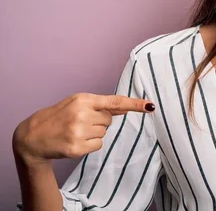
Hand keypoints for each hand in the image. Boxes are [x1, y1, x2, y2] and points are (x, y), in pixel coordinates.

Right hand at [12, 93, 154, 166]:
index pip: (114, 101)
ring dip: (94, 133)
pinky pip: (98, 145)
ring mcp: (79, 132)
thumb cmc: (58, 116)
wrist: (32, 136)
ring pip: (104, 133)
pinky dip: (90, 145)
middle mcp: (82, 114)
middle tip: (80, 123)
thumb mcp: (77, 104)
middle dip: (99, 122)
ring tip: (76, 131)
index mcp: (84, 99)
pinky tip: (75, 141)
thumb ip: (102, 105)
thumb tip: (125, 108)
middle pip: (110, 120)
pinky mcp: (77, 148)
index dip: (134, 104)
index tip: (150, 106)